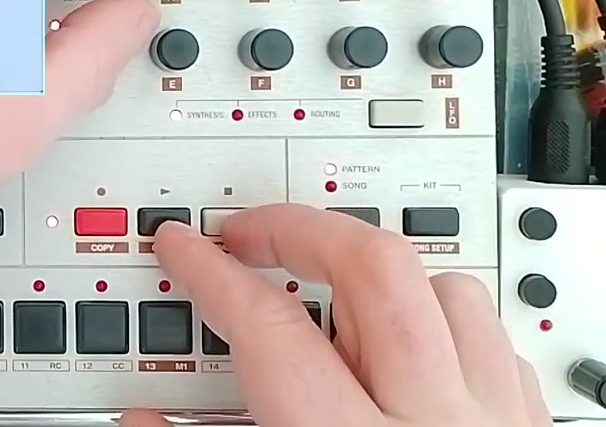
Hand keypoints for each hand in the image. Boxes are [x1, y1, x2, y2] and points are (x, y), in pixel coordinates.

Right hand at [127, 206, 551, 426]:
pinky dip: (447, 326)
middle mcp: (434, 424)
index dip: (213, 274)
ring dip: (384, 272)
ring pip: (452, 294)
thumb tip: (140, 417)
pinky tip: (409, 346)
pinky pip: (497, 345)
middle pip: (376, 271)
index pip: (270, 328)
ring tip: (333, 284)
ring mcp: (493, 425)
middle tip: (248, 233)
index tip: (182, 245)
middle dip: (299, 230)